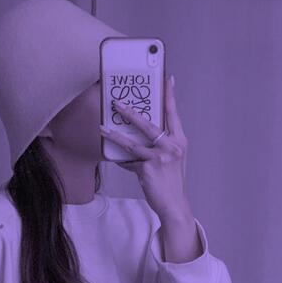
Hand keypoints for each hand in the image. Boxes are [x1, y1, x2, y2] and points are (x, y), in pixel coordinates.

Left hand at [99, 75, 191, 222]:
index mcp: (179, 140)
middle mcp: (172, 146)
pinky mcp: (147, 169)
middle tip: (117, 103)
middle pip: (148, 124)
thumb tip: (139, 135)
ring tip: (102, 128)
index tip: (167, 79)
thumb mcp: (172, 159)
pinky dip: (122, 161)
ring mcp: (159, 158)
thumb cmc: (171, 180)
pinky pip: (128, 161)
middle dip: (131, 112)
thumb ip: (160, 145)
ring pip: (131, 143)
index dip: (169, 96)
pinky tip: (115, 160)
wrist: (174, 203)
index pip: (173, 114)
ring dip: (114, 135)